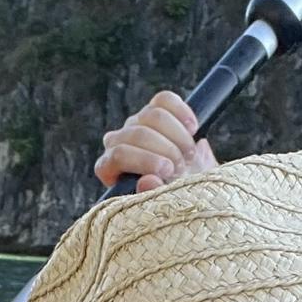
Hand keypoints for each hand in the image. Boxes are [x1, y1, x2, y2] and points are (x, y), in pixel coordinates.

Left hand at [95, 91, 218, 193]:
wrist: (191, 184)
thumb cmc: (172, 196)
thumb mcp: (164, 201)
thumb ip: (152, 194)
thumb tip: (145, 181)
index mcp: (108, 167)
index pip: (119, 154)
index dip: (146, 161)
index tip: (169, 172)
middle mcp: (117, 141)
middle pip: (139, 133)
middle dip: (168, 151)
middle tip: (183, 168)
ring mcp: (135, 122)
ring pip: (154, 115)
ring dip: (179, 136)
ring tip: (190, 155)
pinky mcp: (154, 108)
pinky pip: (166, 100)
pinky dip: (183, 113)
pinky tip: (193, 129)